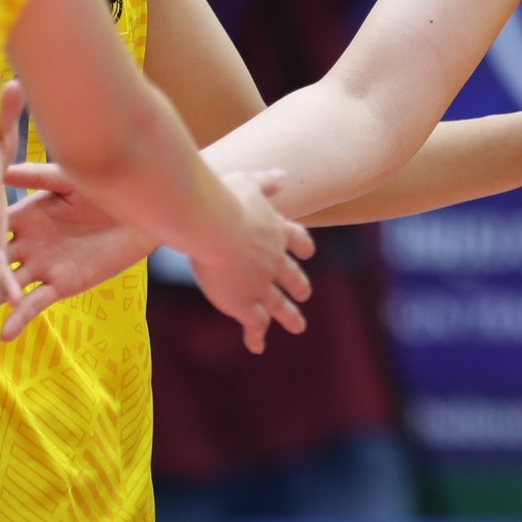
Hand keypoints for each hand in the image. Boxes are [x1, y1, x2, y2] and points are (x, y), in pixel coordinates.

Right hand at [0, 159, 160, 337]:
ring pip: (7, 287)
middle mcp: (27, 244)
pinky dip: (20, 318)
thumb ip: (37, 176)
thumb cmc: (106, 187)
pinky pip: (37, 303)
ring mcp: (42, 266)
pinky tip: (3, 333)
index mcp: (24, 216)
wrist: (143, 211)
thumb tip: (0, 168)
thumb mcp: (70, 178)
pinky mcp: (63, 284)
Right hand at [183, 168, 316, 354]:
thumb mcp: (248, 182)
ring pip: (280, 305)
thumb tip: (283, 175)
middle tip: (304, 293)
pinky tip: (257, 346)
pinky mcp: (243, 303)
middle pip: (293, 276)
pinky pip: (254, 324)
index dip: (302, 247)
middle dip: (298, 285)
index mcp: (276, 232)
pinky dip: (257, 336)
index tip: (307, 252)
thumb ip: (266, 182)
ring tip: (298, 326)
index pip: (297, 240)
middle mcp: (274, 261)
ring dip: (289, 316)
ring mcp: (261, 284)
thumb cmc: (225, 200)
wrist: (214, 228)